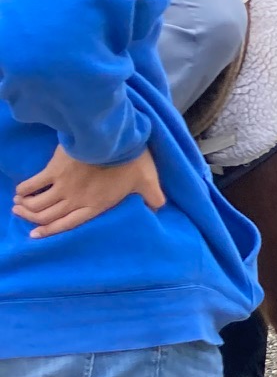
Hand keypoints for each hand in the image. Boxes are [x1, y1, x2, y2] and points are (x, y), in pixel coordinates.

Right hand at [13, 145, 164, 237]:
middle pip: (48, 216)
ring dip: (25, 206)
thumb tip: (159, 208)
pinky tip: (19, 190)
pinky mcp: (54, 170)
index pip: (69, 224)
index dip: (50, 231)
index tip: (35, 235)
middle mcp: (76, 200)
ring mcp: (63, 186)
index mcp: (96, 205)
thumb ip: (153, 197)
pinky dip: (24, 188)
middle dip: (33, 219)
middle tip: (22, 216)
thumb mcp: (148, 181)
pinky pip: (34, 184)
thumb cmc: (132, 161)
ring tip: (17, 205)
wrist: (114, 140)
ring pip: (38, 203)